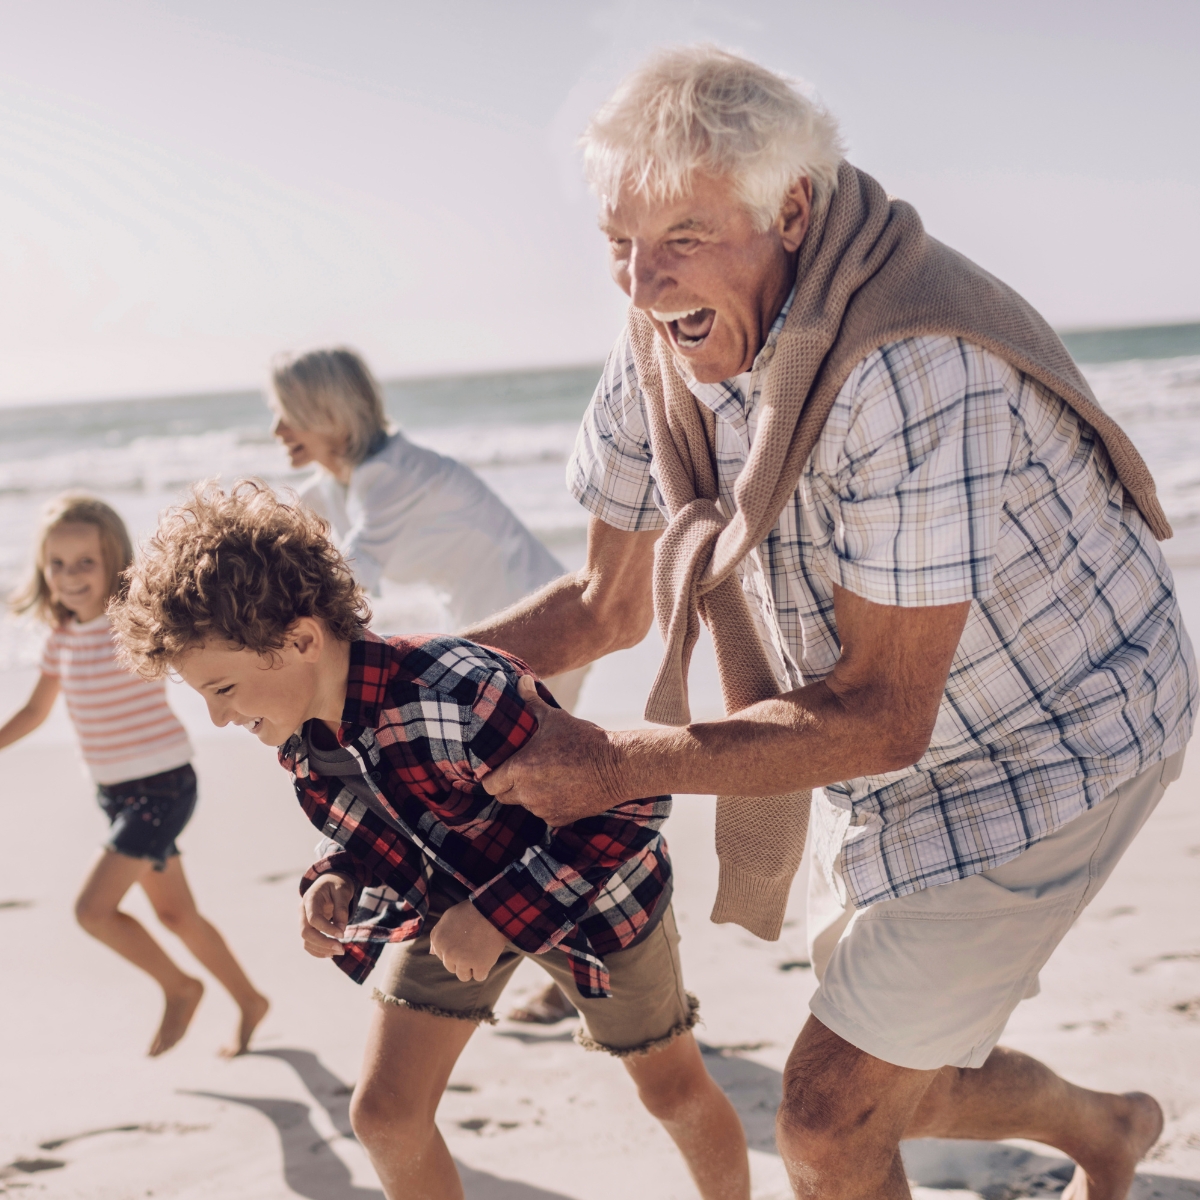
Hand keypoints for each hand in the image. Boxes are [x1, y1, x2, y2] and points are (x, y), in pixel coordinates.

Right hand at [300, 873, 354, 957]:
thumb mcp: (343, 891)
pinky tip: (331, 953)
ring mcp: (303, 919)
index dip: (327, 929)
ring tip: (339, 951)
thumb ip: (341, 909)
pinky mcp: (308, 927)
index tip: (342, 935)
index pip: (313, 918)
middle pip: (306, 932)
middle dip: (323, 943)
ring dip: (321, 949)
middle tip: (341, 949)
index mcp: (310, 898)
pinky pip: (308, 942)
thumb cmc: (337, 884)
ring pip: (306, 940)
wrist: (331, 881)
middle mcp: (303, 910)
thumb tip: (341, 931)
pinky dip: (318, 950)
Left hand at [428, 900, 507, 980]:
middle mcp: (447, 953)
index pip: (442, 956)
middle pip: (452, 967)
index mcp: (438, 940)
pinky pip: (479, 977)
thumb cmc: (471, 911)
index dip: (454, 950)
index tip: (463, 942)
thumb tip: (431, 953)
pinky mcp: (479, 966)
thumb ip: (437, 935)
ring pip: (463, 976)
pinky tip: (487, 959)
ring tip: (480, 954)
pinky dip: (484, 970)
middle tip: (473, 947)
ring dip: (471, 969)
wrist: (491, 911)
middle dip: (461, 960)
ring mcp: (463, 961)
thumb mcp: (448, 917)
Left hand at [482, 675, 625, 824]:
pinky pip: (544, 814)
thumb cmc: (584, 739)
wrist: (618, 767)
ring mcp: (544, 809)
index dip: (490, 776)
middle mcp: (528, 793)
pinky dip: (548, 804)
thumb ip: (532, 701)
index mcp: (520, 769)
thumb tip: (522, 679)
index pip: (489, 784)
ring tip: (545, 776)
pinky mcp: (560, 819)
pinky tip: (561, 788)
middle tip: (520, 769)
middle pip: (502, 796)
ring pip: (524, 805)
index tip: (498, 767)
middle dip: (507, 785)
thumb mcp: (555, 717)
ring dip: (529, 794)